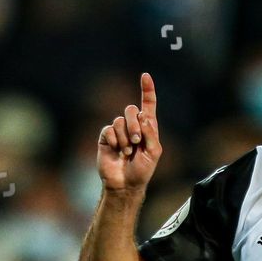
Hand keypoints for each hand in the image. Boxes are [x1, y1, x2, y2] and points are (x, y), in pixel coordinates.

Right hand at [97, 73, 161, 193]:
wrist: (125, 184)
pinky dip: (115, 140)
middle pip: (132, 109)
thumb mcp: (154, 153)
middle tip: (136, 141)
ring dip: (125, 137)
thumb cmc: (142, 170)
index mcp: (147, 127)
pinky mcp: (107, 137)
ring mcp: (119, 131)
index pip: (148, 104)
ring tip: (127, 152)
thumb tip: (143, 116)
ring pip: (120, 120)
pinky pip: (110, 129)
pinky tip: (117, 151)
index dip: (147, 90)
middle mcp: (133, 126)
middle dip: (135, 125)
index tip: (145, 76)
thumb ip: (151, 133)